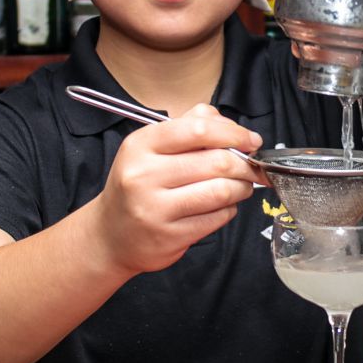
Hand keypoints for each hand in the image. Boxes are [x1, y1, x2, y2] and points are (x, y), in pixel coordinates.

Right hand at [94, 104, 264, 274]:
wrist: (110, 235)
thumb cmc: (137, 185)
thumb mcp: (150, 148)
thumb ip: (189, 127)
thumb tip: (230, 126)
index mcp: (140, 145)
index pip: (197, 130)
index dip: (233, 133)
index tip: (251, 139)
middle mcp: (144, 175)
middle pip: (216, 162)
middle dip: (244, 164)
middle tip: (252, 167)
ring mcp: (156, 209)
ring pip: (221, 191)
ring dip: (241, 187)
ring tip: (240, 186)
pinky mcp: (170, 236)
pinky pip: (217, 218)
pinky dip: (229, 209)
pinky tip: (221, 206)